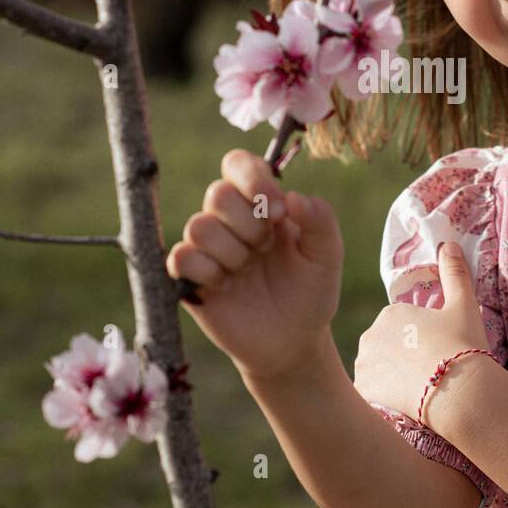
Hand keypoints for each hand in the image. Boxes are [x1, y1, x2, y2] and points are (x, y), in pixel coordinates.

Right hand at [165, 149, 342, 382]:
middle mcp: (230, 220)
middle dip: (248, 224)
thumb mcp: (327, 255)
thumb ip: (320, 219)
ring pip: (198, 225)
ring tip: (247, 271)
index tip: (278, 211)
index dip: (253, 180)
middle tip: (266, 249)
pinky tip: (228, 287)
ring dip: (231, 251)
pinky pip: (180, 257)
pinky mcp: (190, 278)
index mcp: (261, 204)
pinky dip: (207, 271)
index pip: (238, 165)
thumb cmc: (310, 292)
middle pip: (218, 193)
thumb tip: (293, 196)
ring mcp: (208, 248)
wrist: (293, 342)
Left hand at [353, 241, 489, 429]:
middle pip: (386, 345)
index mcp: (391, 313)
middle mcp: (370, 335)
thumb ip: (454, 273)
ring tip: (419, 387)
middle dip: (402, 355)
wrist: (460, 393)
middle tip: (430, 369)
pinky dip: (383, 394)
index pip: (402, 325)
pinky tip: (404, 400)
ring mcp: (364, 365)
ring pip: (377, 368)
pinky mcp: (364, 392)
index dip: (421, 338)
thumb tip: (447, 244)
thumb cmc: (463, 346)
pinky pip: (371, 391)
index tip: (437, 350)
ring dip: (391, 374)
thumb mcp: (464, 305)